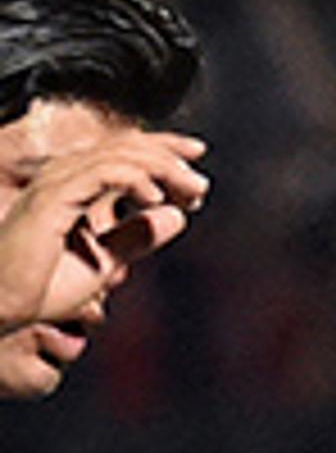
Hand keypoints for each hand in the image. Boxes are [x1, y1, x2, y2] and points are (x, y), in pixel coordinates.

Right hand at [0, 129, 207, 328]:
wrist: (4, 306)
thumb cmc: (43, 287)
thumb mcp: (106, 260)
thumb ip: (137, 236)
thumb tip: (178, 216)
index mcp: (74, 187)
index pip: (121, 152)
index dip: (161, 147)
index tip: (198, 154)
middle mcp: (62, 179)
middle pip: (123, 146)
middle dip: (168, 158)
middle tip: (199, 183)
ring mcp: (54, 186)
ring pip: (116, 156)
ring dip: (160, 169)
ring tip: (189, 191)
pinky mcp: (50, 201)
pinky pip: (98, 174)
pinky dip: (133, 179)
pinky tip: (155, 198)